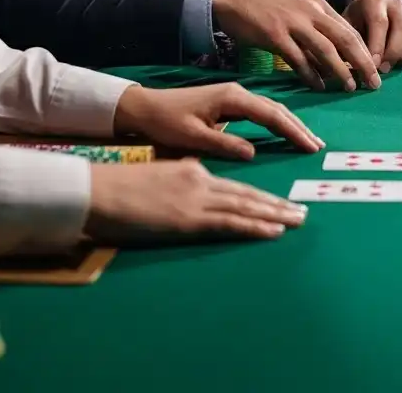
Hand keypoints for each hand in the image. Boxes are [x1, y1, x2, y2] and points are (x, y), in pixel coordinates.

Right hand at [84, 159, 307, 242]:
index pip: (235, 186)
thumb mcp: (158, 176)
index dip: (260, 195)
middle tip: (302, 212)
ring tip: (297, 220)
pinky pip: (230, 223)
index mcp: (193, 170)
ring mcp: (196, 199)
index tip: (280, 201)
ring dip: (275, 215)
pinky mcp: (189, 218)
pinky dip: (255, 226)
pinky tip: (274, 231)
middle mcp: (201, 180)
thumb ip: (179, 181)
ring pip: (245, 207)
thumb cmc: (119, 188)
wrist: (98, 190)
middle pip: (247, 195)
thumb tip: (192, 185)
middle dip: (277, 204)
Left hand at [113, 82, 324, 159]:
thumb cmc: (166, 122)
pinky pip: (261, 112)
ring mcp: (235, 96)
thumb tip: (253, 153)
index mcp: (232, 98)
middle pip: (277, 109)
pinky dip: (277, 122)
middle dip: (299, 127)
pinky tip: (285, 132)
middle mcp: (238, 93)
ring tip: (309, 141)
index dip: (293, 131)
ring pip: (271, 109)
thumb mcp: (193, 137)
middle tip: (318, 146)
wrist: (146, 107)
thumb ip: (224, 144)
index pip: (271, 115)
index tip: (310, 147)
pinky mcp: (230, 103)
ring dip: (291, 124)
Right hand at [213, 0, 380, 91]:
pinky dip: (311, 74)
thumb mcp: (297, 9)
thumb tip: (335, 54)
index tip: (376, 70)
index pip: (350, 30)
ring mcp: (293, 23)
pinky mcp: (275, 36)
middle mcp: (310, 13)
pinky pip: (298, 59)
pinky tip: (319, 86)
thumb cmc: (265, 5)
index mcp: (318, 6)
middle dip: (362, 63)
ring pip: (326, 50)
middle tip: (373, 83)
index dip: (365, 52)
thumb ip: (316, 27)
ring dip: (340, 71)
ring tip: (350, 87)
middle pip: (345, 40)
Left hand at [342, 0, 401, 72]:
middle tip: (382, 70)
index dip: (377, 45)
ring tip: (389, 67)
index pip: (379, 22)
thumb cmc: (359, 16)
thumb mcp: (348, 21)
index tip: (372, 65)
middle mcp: (397, 4)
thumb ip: (349, 40)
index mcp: (375, 1)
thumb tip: (347, 66)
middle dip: (392, 53)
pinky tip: (399, 61)